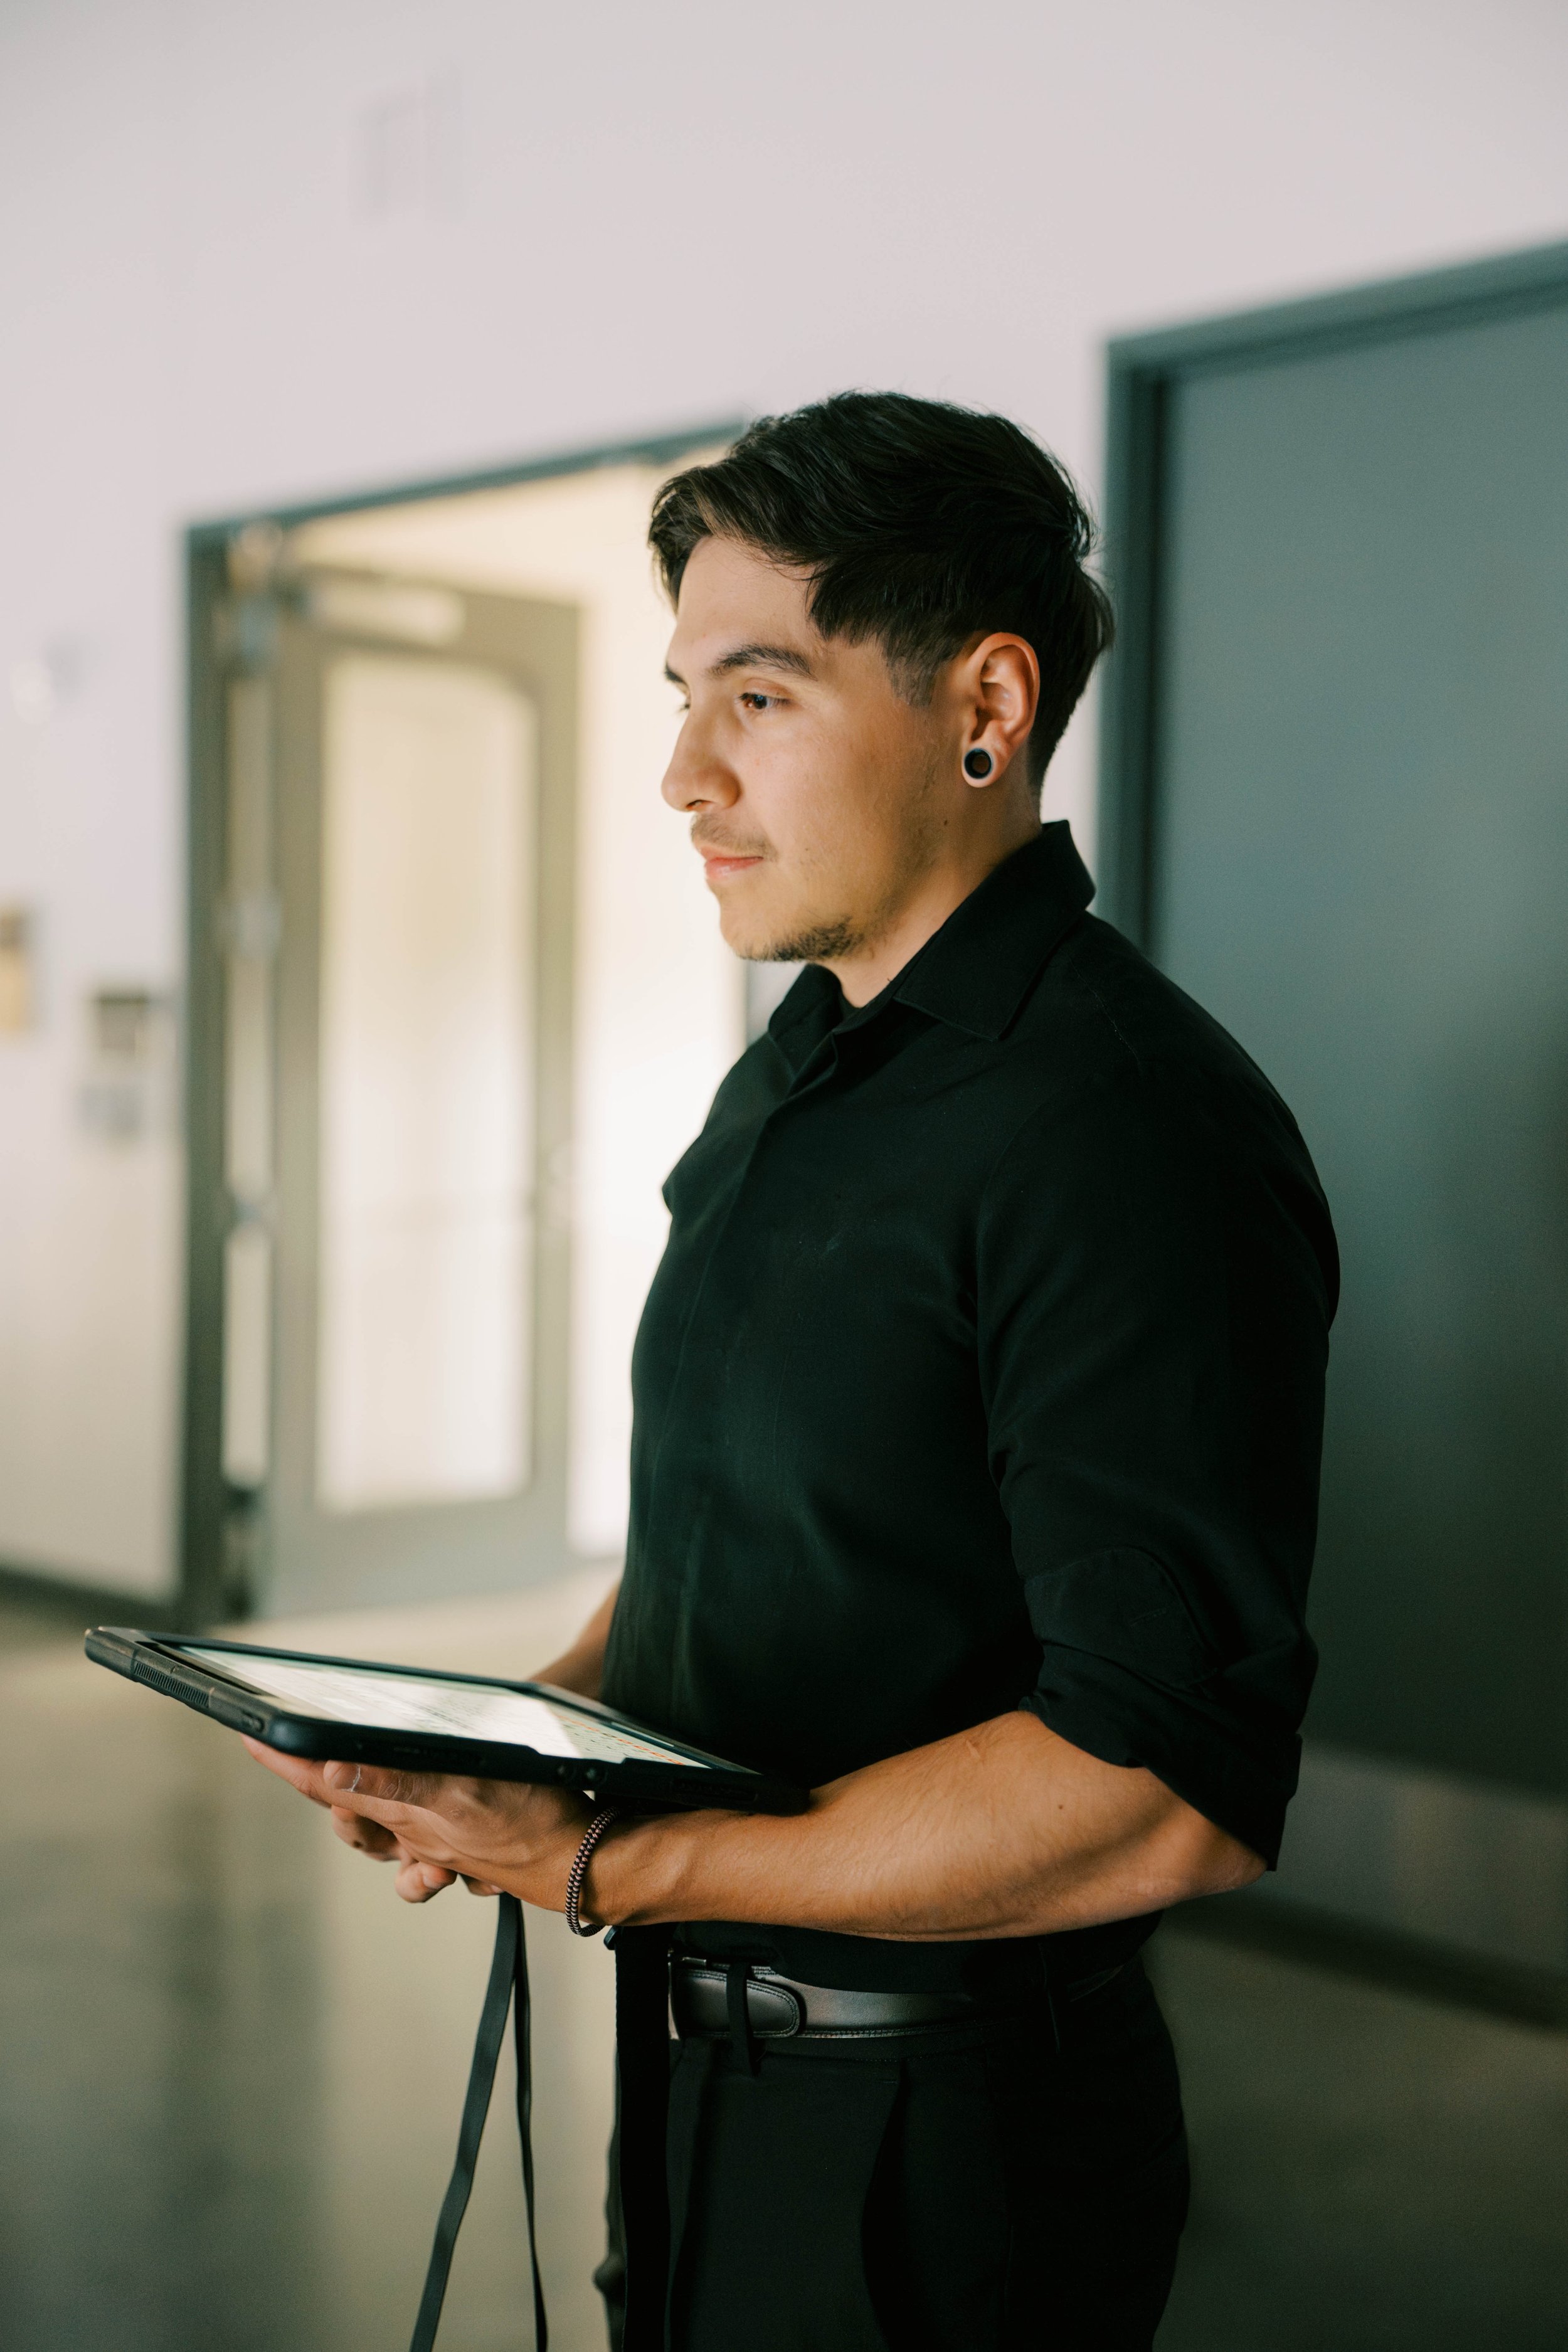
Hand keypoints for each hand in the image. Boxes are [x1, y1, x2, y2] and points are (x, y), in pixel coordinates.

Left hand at [241, 1739, 595, 1909]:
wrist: (591, 1864)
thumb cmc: (536, 1824)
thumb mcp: (466, 1789)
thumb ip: (399, 1780)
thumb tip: (332, 1768)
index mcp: (405, 1810)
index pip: (326, 1782)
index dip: (283, 1759)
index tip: (246, 1734)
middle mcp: (415, 1830)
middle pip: (347, 1810)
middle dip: (324, 1786)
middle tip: (302, 1751)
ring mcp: (441, 1842)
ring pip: (384, 1835)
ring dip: (369, 1819)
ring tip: (365, 1792)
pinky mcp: (468, 1847)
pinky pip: (428, 1853)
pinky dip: (423, 1848)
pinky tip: (435, 1838)